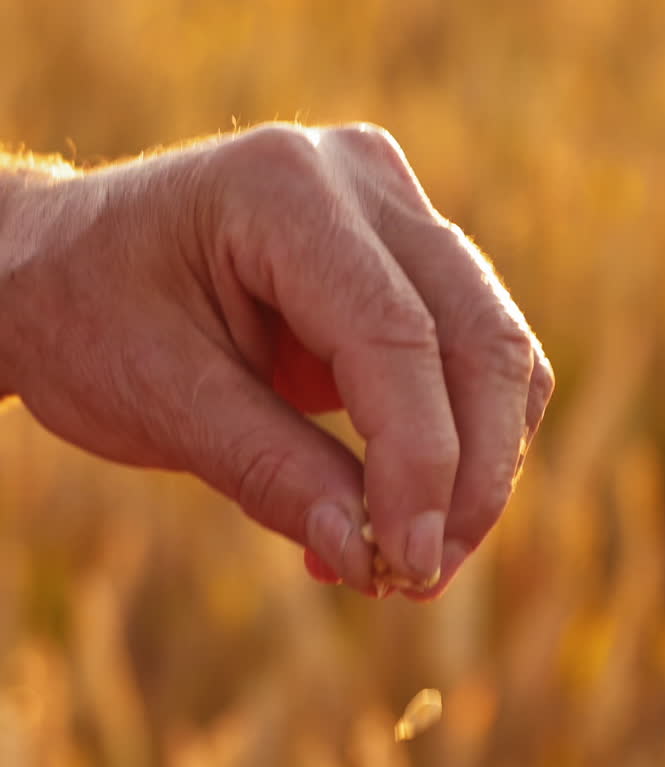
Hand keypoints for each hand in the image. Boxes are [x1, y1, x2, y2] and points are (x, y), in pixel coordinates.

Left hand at [0, 124, 552, 595]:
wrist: (57, 270)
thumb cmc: (87, 320)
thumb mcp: (164, 402)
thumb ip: (272, 473)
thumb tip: (372, 558)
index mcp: (284, 189)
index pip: (399, 337)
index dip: (421, 463)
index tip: (410, 566)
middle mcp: (360, 178)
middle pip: (480, 339)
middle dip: (469, 478)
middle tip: (420, 579)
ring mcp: (392, 210)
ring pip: (496, 352)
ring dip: (474, 470)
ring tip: (402, 560)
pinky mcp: (403, 260)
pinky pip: (471, 359)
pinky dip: (453, 444)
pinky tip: (391, 511)